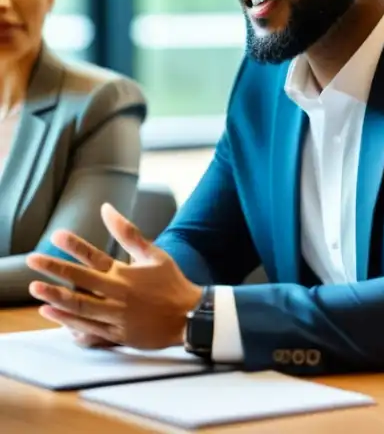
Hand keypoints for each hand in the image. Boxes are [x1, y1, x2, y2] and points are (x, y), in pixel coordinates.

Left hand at [26, 203, 202, 350]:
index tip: (56, 235)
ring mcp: (116, 315)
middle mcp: (119, 293)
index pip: (95, 257)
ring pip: (80, 307)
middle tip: (33, 260)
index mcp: (126, 273)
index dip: (75, 246)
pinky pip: (88, 328)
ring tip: (36, 289)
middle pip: (81, 282)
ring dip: (56, 297)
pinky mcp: (116, 334)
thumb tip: (107, 209)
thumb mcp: (154, 255)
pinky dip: (68, 320)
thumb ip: (129, 233)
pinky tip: (52, 313)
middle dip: (55, 270)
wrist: (189, 317)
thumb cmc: (171, 283)